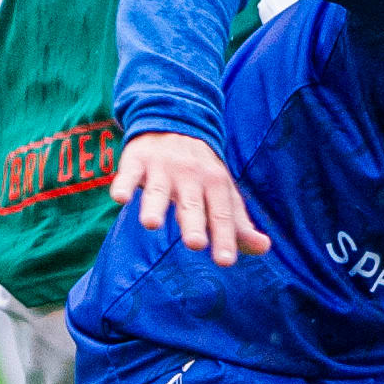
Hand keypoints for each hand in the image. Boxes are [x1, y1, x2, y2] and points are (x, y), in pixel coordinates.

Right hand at [111, 129, 271, 265]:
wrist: (174, 121)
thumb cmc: (201, 171)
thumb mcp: (223, 192)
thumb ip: (238, 224)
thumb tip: (264, 248)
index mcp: (215, 184)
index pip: (221, 215)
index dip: (224, 237)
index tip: (225, 261)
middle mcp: (190, 175)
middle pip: (192, 204)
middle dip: (194, 223)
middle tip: (195, 244)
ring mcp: (162, 167)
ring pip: (158, 190)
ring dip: (155, 206)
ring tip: (151, 224)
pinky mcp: (137, 160)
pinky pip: (129, 173)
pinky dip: (123, 184)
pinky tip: (120, 197)